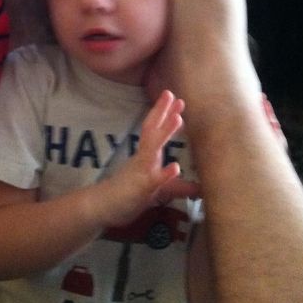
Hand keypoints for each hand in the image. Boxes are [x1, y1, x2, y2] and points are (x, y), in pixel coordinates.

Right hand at [108, 91, 199, 226]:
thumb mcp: (158, 192)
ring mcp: (141, 171)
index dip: (164, 114)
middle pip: (152, 131)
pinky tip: (175, 167)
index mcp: (145, 156)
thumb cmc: (128, 197)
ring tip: (178, 118)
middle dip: (162, 112)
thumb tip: (201, 188)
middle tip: (172, 94)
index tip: (176, 99)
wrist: (101, 208)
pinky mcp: (141, 188)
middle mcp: (143, 159)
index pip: (154, 131)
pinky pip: (153, 180)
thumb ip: (178, 187)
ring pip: (153, 149)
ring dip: (165, 133)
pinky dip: (164, 173)